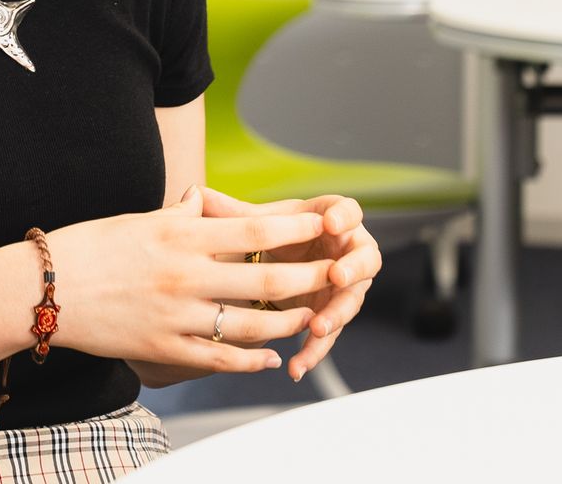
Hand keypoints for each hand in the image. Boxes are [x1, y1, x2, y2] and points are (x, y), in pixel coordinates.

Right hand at [44, 187, 331, 380]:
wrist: (45, 288)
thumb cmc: (90, 246)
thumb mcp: (139, 219)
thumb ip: (180, 214)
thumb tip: (204, 200)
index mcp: (180, 235)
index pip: (255, 231)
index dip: (298, 230)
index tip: (326, 226)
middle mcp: (185, 275)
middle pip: (265, 280)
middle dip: (310, 279)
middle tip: (339, 275)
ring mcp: (176, 316)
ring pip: (251, 326)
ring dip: (287, 323)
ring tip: (308, 319)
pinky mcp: (163, 349)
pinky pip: (219, 359)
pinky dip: (250, 360)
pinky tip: (270, 358)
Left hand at [201, 188, 380, 382]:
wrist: (272, 262)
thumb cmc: (267, 234)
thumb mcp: (251, 223)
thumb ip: (231, 212)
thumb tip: (196, 194)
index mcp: (331, 219)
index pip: (349, 210)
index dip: (344, 216)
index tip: (330, 223)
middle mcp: (346, 251)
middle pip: (365, 258)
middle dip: (353, 268)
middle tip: (337, 276)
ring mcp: (345, 286)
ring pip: (351, 301)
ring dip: (337, 315)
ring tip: (317, 328)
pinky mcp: (333, 314)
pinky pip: (331, 335)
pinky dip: (315, 351)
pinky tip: (297, 367)